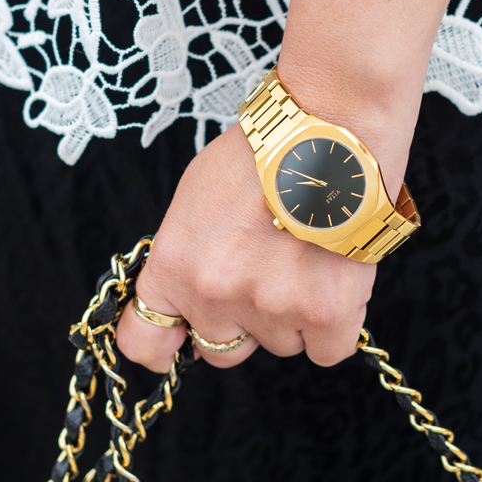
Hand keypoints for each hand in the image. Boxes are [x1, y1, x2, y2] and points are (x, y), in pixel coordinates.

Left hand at [117, 122, 382, 374]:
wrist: (327, 131)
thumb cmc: (263, 154)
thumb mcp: (195, 199)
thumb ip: (186, 256)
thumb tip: (189, 297)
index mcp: (174, 266)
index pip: (144, 342)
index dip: (166, 346)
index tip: (181, 342)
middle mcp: (213, 295)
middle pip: (222, 350)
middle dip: (242, 323)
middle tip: (266, 277)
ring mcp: (270, 308)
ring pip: (281, 344)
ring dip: (294, 315)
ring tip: (309, 258)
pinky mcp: (324, 313)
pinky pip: (328, 350)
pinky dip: (335, 325)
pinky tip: (337, 281)